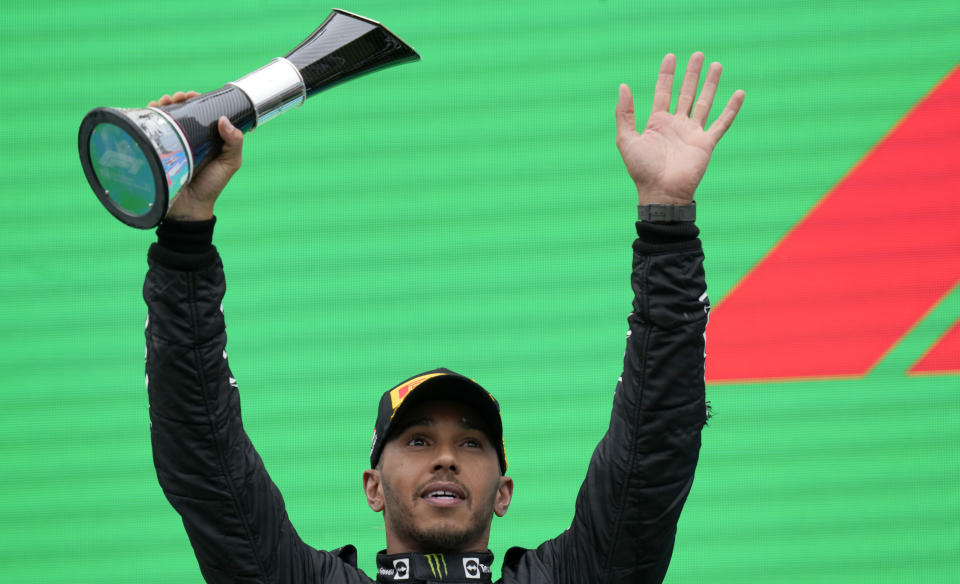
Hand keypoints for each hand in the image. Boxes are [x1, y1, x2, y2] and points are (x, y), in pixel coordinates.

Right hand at [148, 91, 244, 220]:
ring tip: (164, 102)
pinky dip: (147, 117)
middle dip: (176, 100)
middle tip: (177, 97)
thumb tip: (224, 119)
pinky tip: (150, 110)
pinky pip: (149, 131)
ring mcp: (170, 144)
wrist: (189, 209)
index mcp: (205, 138)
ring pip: (164, 118)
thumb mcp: (230, 164)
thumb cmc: (211, 186)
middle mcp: (187, 139)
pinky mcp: (156, 151)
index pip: (199, 113)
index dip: (196, 101)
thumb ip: (234, 144)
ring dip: (162, 105)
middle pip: (179, 112)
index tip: (193, 96)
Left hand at [616, 52, 743, 205]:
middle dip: (692, 74)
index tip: (671, 57)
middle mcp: (676, 125)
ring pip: (704, 102)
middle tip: (698, 54)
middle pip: (686, 93)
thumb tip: (623, 86)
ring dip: (711, 84)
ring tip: (717, 65)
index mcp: (657, 123)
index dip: (666, 75)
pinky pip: (722, 123)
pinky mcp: (706, 143)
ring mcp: (692, 133)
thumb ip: (624, 113)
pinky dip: (731, 109)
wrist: (661, 192)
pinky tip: (739, 93)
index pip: (663, 92)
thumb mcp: (626, 139)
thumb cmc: (642, 170)